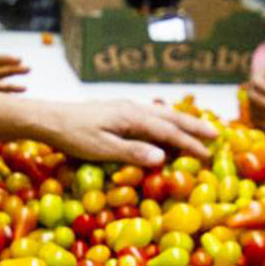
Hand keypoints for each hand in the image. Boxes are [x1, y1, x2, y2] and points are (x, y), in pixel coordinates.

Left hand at [42, 100, 216, 166]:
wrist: (48, 118)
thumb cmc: (72, 136)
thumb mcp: (101, 149)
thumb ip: (132, 153)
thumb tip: (163, 158)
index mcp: (132, 117)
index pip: (168, 132)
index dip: (189, 144)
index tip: (207, 155)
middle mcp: (132, 108)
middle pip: (170, 117)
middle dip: (193, 126)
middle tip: (216, 134)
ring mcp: (125, 107)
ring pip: (161, 113)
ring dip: (181, 121)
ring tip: (198, 128)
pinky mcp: (117, 111)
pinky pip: (150, 115)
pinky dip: (165, 121)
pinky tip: (165, 126)